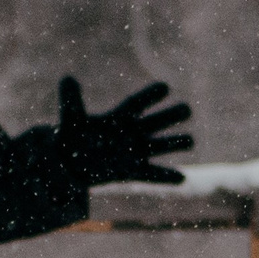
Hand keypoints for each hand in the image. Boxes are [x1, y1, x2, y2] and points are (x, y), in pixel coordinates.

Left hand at [56, 77, 191, 186]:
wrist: (71, 162)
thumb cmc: (72, 137)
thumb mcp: (71, 119)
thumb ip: (71, 101)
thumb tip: (67, 79)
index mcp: (119, 118)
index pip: (137, 104)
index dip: (150, 96)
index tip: (165, 87)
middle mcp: (131, 133)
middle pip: (155, 123)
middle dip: (171, 116)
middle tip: (187, 109)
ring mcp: (135, 153)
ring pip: (160, 146)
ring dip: (175, 144)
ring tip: (191, 141)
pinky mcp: (133, 171)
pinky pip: (153, 174)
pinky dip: (166, 177)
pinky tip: (182, 178)